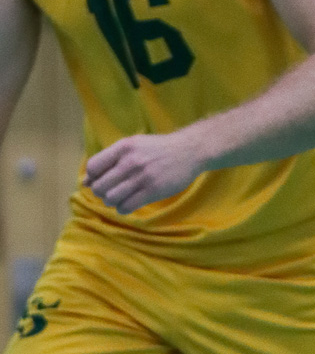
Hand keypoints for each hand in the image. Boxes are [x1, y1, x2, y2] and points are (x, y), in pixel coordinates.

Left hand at [84, 132, 206, 214]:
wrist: (190, 150)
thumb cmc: (158, 149)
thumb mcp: (134, 145)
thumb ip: (110, 160)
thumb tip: (86, 182)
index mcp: (124, 147)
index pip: (93, 167)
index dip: (93, 177)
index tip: (103, 179)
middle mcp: (131, 161)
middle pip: (100, 186)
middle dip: (102, 192)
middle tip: (111, 191)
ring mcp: (142, 177)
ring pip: (111, 199)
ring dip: (112, 201)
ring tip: (121, 197)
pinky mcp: (153, 190)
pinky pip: (126, 206)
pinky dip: (123, 208)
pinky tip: (129, 202)